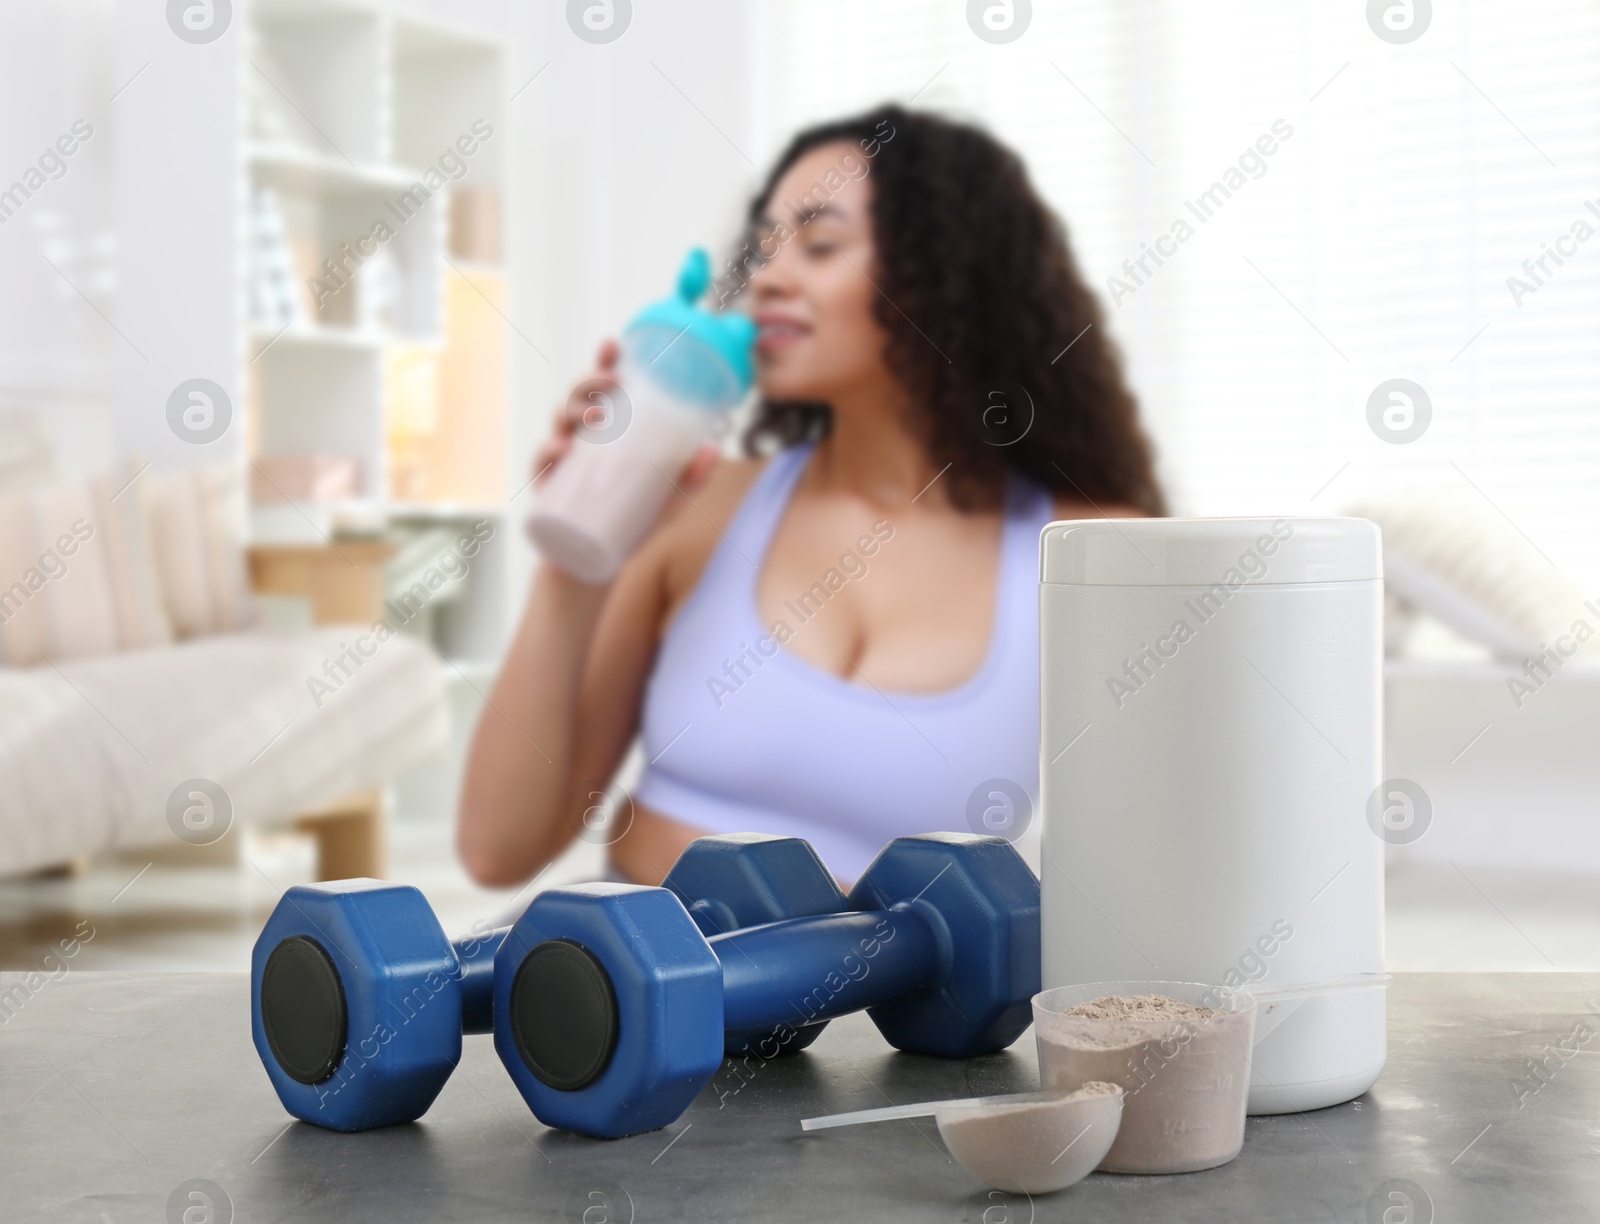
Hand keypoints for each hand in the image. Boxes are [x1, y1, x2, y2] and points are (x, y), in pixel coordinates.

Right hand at [529, 341, 719, 578]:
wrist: (596, 568)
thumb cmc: (630, 525)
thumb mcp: (668, 503)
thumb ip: (690, 480)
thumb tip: (713, 450)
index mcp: (606, 434)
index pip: (602, 390)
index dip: (603, 363)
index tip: (612, 345)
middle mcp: (580, 441)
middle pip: (578, 398)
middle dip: (591, 383)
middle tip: (612, 385)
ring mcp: (560, 462)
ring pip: (558, 423)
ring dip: (572, 412)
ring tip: (593, 417)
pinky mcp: (547, 489)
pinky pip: (541, 464)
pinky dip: (548, 453)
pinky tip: (561, 450)